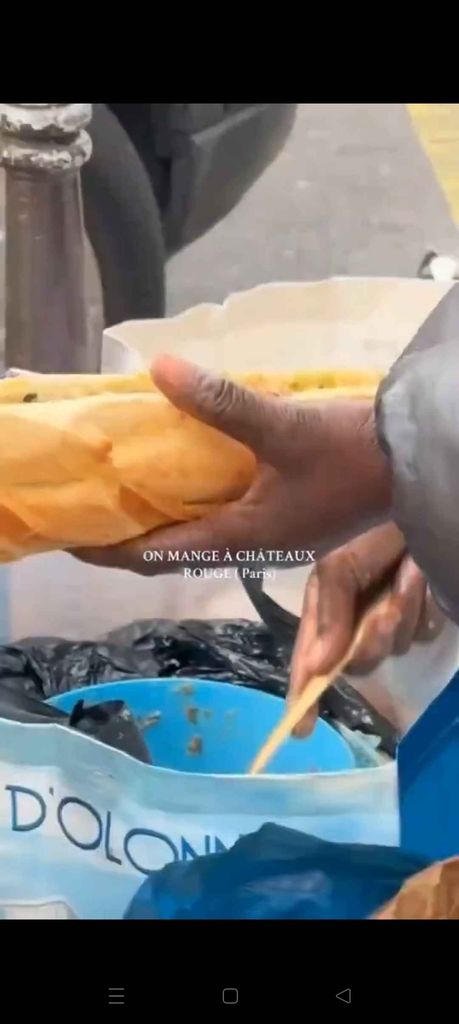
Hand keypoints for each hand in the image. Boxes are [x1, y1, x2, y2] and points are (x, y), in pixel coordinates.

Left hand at [75, 354, 390, 571]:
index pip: (157, 555)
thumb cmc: (350, 454)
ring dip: (160, 523)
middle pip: (172, 552)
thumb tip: (158, 368)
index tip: (72, 539)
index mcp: (241, 537)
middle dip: (128, 539)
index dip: (112, 550)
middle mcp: (250, 544)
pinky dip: (192, 507)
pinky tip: (183, 480)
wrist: (413, 463)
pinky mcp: (286, 518)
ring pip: (198, 538)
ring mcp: (271, 534)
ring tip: (125, 497)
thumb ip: (221, 402)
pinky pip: (223, 521)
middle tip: (90, 515)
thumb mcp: (284, 427)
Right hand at [288, 522, 445, 736]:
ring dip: (403, 612)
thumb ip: (329, 617)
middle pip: (357, 661)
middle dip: (372, 638)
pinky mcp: (422, 616)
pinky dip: (426, 608)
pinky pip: (425, 632)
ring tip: (408, 573)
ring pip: (394, 647)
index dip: (304, 695)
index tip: (303, 729)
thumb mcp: (340, 565)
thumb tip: (320, 669)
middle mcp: (353, 619)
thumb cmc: (371, 526)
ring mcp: (389, 619)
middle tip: (386, 609)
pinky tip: (422, 578)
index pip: (308, 660)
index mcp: (323, 606)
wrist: (415, 502)